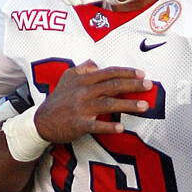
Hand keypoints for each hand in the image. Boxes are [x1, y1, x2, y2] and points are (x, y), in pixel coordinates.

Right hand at [35, 61, 153, 140]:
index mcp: (83, 79)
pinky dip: (109, 127)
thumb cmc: (58, 99)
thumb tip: (95, 63)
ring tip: (144, 106)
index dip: (126, 72)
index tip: (142, 73)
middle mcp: (84, 91)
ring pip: (108, 104)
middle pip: (112, 86)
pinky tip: (121, 128)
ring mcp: (82, 108)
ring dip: (128, 105)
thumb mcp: (67, 78)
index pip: (109, 72)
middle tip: (149, 85)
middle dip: (133, 85)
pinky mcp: (79, 124)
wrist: (41, 121)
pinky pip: (96, 126)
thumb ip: (82, 68)